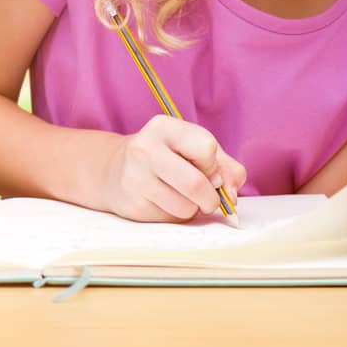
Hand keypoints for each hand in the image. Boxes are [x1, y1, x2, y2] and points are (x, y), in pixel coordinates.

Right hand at [100, 115, 246, 221]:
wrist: (116, 171)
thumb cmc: (168, 159)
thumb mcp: (197, 151)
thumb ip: (226, 168)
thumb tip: (230, 195)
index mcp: (164, 127)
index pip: (206, 147)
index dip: (212, 163)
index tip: (203, 166)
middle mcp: (144, 148)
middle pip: (196, 184)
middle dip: (210, 198)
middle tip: (206, 197)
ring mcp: (135, 177)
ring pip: (186, 207)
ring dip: (192, 209)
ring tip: (179, 196)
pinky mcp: (132, 203)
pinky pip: (171, 219)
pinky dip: (176, 216)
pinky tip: (163, 203)